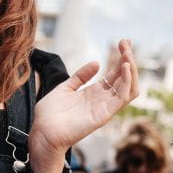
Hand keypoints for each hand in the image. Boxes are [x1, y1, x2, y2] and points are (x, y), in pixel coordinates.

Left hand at [28, 40, 137, 172]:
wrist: (42, 132)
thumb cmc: (51, 114)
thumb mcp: (66, 88)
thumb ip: (81, 76)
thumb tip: (96, 63)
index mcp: (94, 93)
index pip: (115, 74)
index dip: (121, 58)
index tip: (123, 41)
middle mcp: (102, 100)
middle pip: (124, 78)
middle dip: (127, 59)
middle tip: (126, 42)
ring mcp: (104, 108)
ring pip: (129, 88)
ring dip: (131, 69)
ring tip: (127, 54)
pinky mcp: (103, 116)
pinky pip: (121, 99)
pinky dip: (127, 83)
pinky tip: (125, 68)